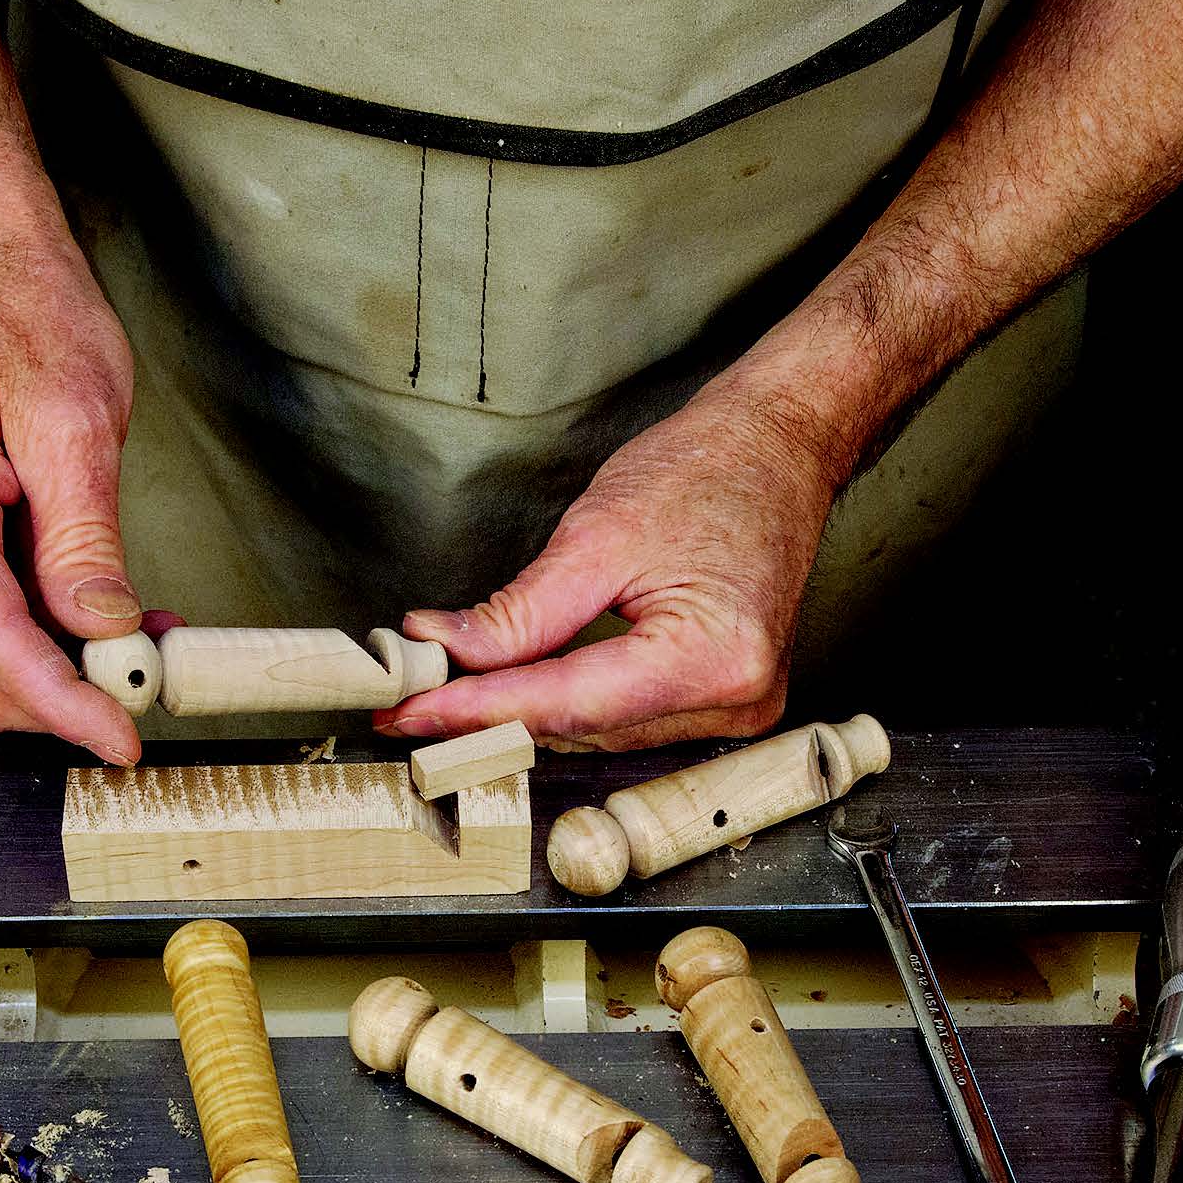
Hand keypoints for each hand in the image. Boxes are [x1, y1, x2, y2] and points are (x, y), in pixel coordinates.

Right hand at [0, 231, 144, 762]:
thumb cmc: (31, 323)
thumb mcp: (75, 427)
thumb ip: (82, 537)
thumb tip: (99, 625)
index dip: (59, 703)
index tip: (119, 736)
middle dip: (52, 705)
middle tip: (141, 699)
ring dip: (62, 676)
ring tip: (147, 652)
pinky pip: (4, 618)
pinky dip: (62, 639)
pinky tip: (125, 624)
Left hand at [378, 385, 839, 749]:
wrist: (776, 450)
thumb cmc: (706, 473)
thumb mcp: (596, 536)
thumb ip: (518, 613)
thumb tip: (443, 652)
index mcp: (714, 658)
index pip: (569, 703)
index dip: (477, 710)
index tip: (407, 711)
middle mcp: (737, 700)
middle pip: (585, 728)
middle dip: (494, 712)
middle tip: (408, 703)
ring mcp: (741, 709)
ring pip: (602, 733)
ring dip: (532, 713)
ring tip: (455, 694)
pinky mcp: (730, 703)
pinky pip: (632, 721)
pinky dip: (575, 704)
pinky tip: (527, 689)